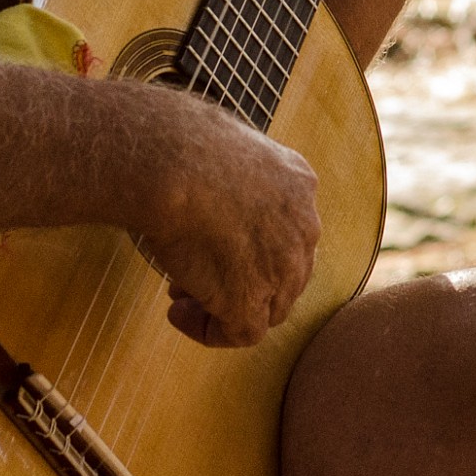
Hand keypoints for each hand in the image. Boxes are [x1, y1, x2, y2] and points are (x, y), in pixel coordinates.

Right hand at [135, 93, 320, 347]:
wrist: (171, 162)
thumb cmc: (181, 143)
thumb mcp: (226, 144)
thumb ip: (233, 172)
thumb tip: (209, 178)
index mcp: (299, 183)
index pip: (289, 230)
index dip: (252, 244)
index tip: (213, 240)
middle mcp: (304, 227)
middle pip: (285, 271)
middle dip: (242, 277)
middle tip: (195, 275)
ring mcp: (283, 267)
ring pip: (268, 306)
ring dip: (226, 306)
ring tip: (181, 299)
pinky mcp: (250, 300)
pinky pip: (240, 333)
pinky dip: (211, 331)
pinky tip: (179, 315)